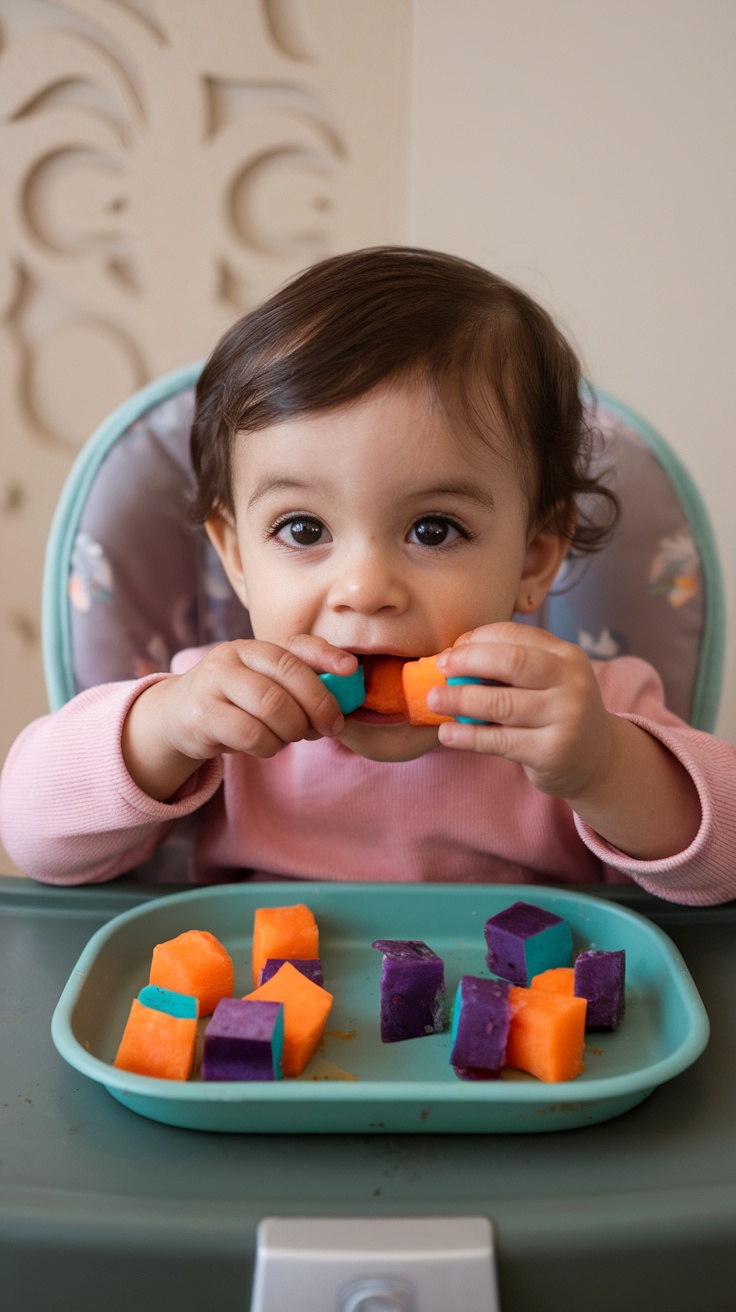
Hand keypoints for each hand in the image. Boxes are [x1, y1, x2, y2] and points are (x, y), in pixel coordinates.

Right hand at [122, 636, 355, 800]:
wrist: (177, 717)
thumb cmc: (234, 703)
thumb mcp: (262, 686)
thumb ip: (298, 685)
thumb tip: (345, 698)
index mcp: (253, 647)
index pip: (294, 645)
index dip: (326, 655)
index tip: (351, 670)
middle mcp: (232, 656)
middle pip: (288, 676)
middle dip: (318, 704)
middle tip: (329, 727)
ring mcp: (213, 683)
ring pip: (272, 708)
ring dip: (292, 730)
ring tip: (288, 737)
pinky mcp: (201, 714)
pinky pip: (251, 734)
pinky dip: (268, 746)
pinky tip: (264, 745)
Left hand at [429, 622, 615, 799]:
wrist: (596, 759)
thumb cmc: (557, 712)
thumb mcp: (548, 681)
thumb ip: (511, 667)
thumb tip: (453, 657)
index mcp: (566, 656)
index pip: (515, 635)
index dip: (478, 639)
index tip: (452, 650)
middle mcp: (572, 683)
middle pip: (512, 662)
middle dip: (468, 661)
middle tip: (439, 668)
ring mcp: (566, 718)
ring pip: (501, 704)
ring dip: (460, 700)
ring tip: (433, 700)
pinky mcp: (552, 753)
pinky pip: (500, 741)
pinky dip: (468, 736)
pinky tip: (447, 733)